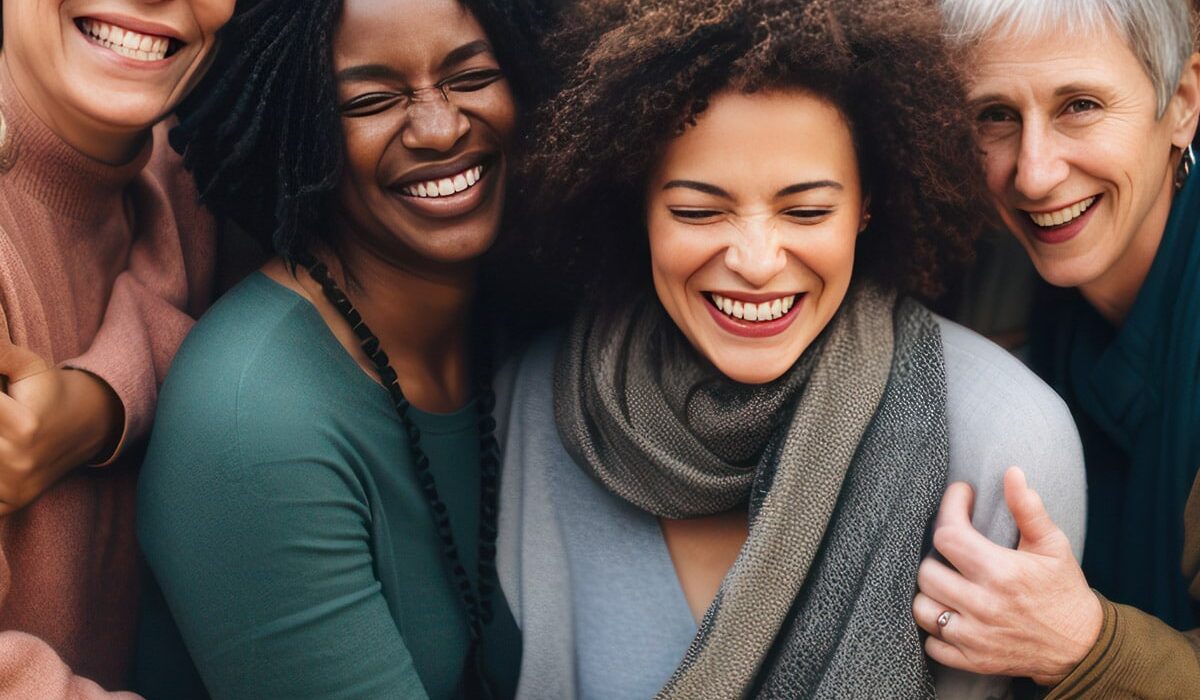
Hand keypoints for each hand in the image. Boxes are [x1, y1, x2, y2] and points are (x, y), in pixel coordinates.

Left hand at [0, 341, 122, 514]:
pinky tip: (4, 450)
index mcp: (23, 425)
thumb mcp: (28, 365)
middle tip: (4, 418)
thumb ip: (0, 352)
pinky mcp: (11, 504)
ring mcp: (14, 487)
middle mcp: (19, 461)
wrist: (90, 426)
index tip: (1, 399)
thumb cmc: (51, 392)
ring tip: (5, 432)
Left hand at [912, 467, 1101, 685]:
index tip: (961, 498)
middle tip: (953, 549)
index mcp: (1001, 573)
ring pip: (922, 608)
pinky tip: (950, 613)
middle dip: (936, 554)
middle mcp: (983, 606)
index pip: (948, 535)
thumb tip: (1012, 473)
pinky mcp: (972, 661)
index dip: (949, 509)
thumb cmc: (1063, 590)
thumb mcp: (1053, 546)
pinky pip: (932, 645)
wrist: (1082, 647)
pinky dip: (935, 630)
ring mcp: (975, 637)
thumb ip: (1029, 509)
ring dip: (929, 592)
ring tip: (948, 580)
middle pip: (927, 571)